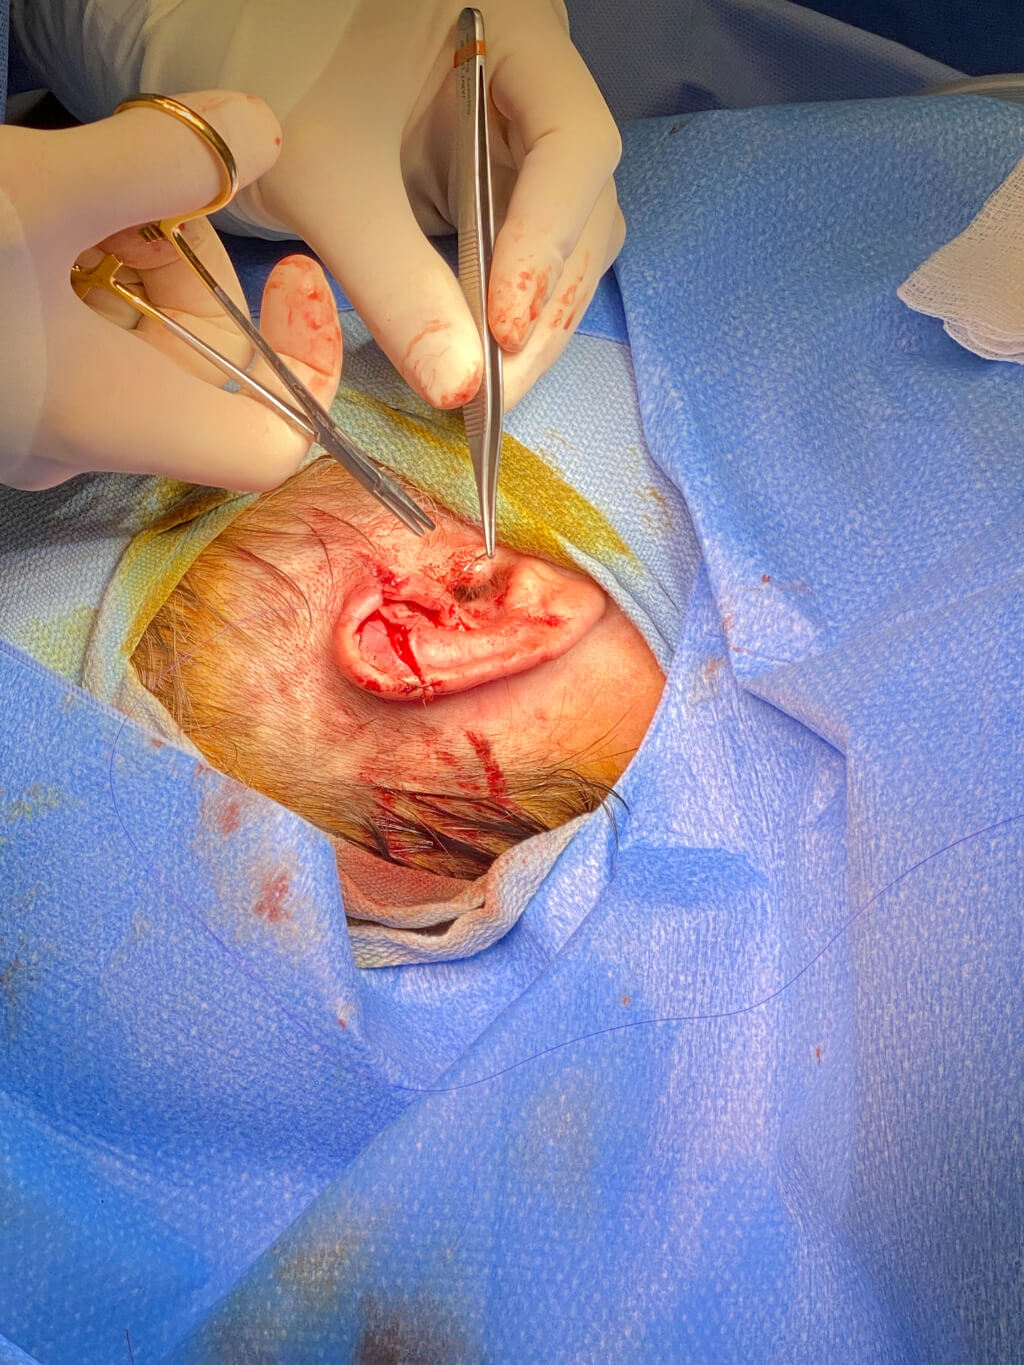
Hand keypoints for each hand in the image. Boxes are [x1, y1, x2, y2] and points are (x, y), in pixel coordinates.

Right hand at [0, 90, 341, 490]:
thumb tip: (258, 131)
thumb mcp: (31, 192)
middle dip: (189, 261)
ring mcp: (32, 413)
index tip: (301, 275)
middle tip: (138, 183)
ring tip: (64, 189)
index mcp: (110, 420)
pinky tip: (34, 216)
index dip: (307, 367)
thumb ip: (161, 159)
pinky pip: (72, 330)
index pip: (270, 447)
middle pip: (199, 365)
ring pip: (131, 337)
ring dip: (125, 247)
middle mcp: (79, 438)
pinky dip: (75, 264)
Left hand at [172, 0, 622, 409]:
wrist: (224, 78)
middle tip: (494, 393)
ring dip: (531, 324)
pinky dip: (497, 317)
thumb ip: (394, 282)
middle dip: (542, 305)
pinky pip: (519, 260)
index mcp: (511, 35)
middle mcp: (534, 85)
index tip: (502, 327)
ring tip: (482, 390)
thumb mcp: (326, 181)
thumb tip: (458, 387)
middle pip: (582, 207)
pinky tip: (470, 361)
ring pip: (564, 244)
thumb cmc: (267, 84)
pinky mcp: (491, 186)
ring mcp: (518, 140)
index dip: (547, 241)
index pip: (574, 144)